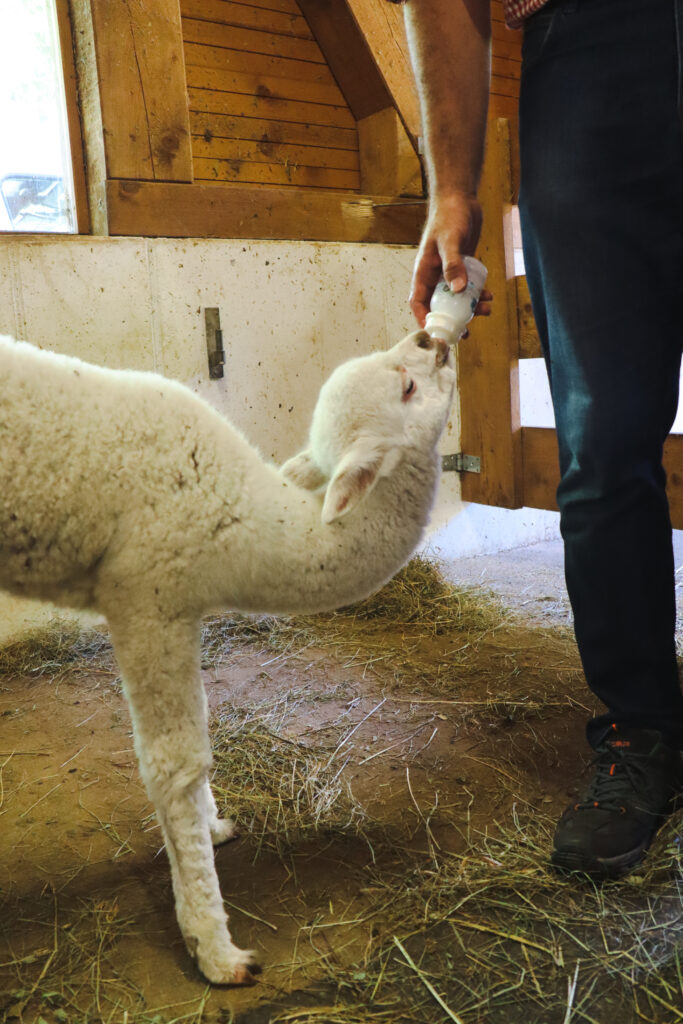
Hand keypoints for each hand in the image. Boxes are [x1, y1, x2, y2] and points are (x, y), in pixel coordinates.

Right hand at [409, 191, 491, 326]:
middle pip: (439, 305)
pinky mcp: (462, 266)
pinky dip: (477, 293)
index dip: (425, 319)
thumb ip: (453, 265)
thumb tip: (458, 290)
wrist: (460, 198)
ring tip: (486, 310)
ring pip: (456, 298)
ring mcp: (448, 271)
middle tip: (466, 331)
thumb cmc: (449, 216)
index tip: (437, 332)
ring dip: (470, 307)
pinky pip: (468, 286)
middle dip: (453, 319)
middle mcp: (434, 275)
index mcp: (423, 271)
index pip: (418, 301)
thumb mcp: (450, 241)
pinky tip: (490, 295)